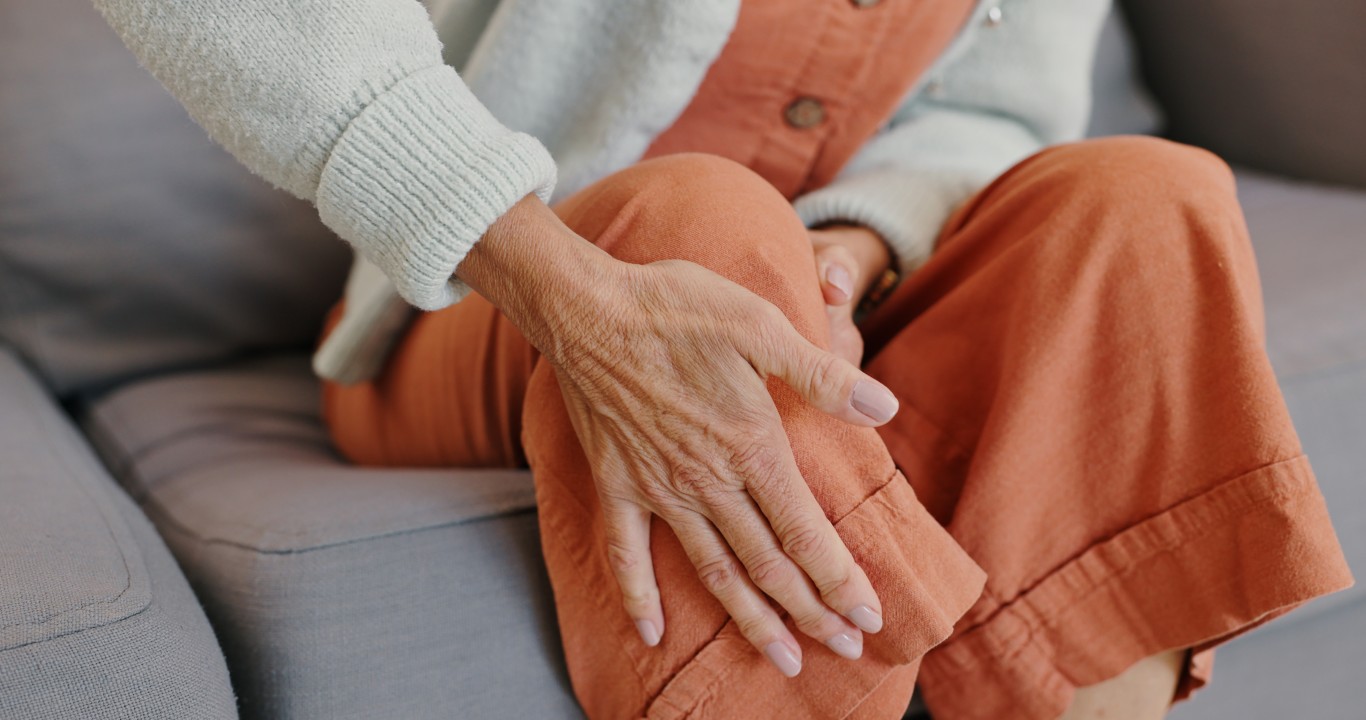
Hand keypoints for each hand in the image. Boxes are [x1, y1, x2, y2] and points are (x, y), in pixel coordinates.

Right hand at [459, 196, 900, 676]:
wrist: (588, 308)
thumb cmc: (679, 308)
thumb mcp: (762, 326)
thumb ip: (823, 376)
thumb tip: (886, 407)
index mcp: (751, 447)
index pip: (805, 533)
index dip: (840, 580)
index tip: (869, 617)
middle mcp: (707, 481)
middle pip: (768, 564)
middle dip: (811, 611)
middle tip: (846, 649)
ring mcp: (658, 489)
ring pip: (713, 570)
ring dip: (750, 619)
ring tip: (781, 658)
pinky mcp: (618, 484)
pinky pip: (627, 553)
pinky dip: (640, 596)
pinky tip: (653, 634)